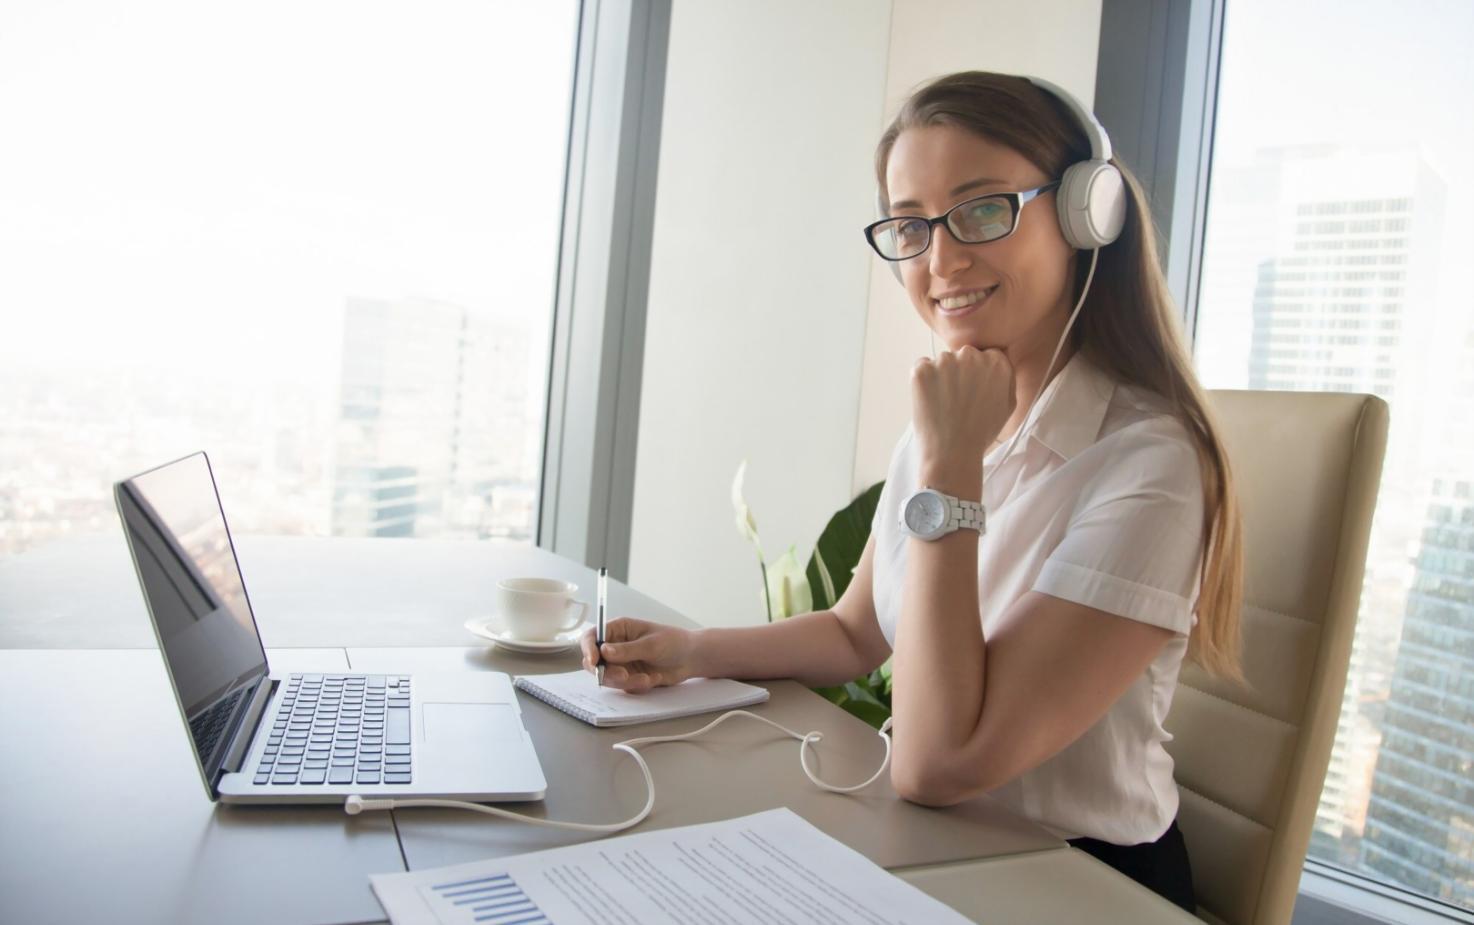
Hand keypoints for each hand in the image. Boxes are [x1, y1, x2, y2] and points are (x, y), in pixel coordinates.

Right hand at [581, 617, 699, 693]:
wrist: (690, 659)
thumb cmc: (673, 642)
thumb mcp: (651, 644)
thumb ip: (627, 649)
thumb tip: (603, 651)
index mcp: (618, 629)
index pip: (592, 637)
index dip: (588, 649)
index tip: (593, 662)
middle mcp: (615, 646)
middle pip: (595, 661)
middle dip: (607, 672)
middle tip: (624, 676)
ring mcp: (621, 663)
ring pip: (608, 677)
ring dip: (625, 682)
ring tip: (647, 679)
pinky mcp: (628, 677)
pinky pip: (623, 687)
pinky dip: (636, 686)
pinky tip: (653, 679)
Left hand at [910, 346, 1014, 475]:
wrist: (953, 453)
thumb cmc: (980, 433)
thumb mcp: (1008, 405)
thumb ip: (1006, 378)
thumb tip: (998, 362)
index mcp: (997, 363)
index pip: (986, 355)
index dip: (978, 374)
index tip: (974, 390)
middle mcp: (972, 356)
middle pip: (963, 356)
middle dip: (960, 372)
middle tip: (958, 400)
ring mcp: (945, 361)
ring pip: (942, 362)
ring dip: (941, 377)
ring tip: (945, 405)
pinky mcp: (922, 370)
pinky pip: (922, 367)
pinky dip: (923, 381)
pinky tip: (931, 402)